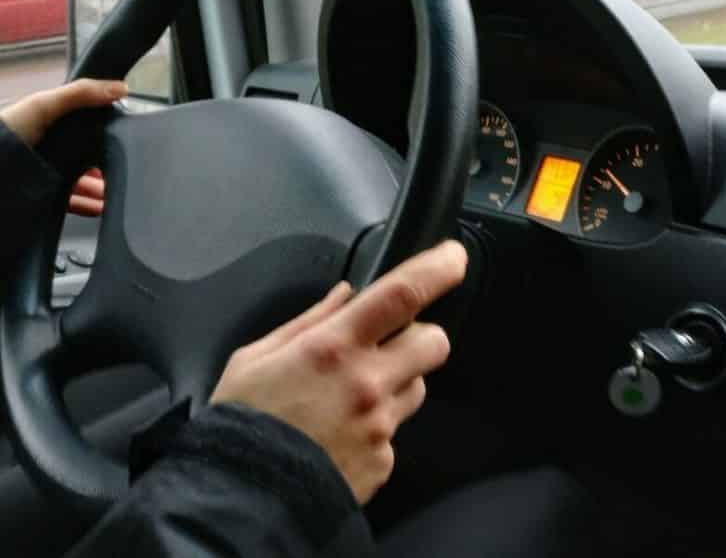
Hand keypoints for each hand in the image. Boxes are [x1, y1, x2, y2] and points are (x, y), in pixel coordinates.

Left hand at [2, 80, 125, 217]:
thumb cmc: (5, 134)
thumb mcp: (42, 106)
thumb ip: (80, 94)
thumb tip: (122, 88)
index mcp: (50, 123)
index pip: (86, 126)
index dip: (107, 132)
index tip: (128, 139)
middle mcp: (49, 148)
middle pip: (85, 156)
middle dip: (107, 164)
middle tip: (127, 171)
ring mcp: (44, 173)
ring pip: (79, 181)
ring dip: (99, 188)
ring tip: (115, 196)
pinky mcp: (38, 195)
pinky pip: (67, 201)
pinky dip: (86, 205)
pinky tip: (99, 208)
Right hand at [211, 240, 467, 504]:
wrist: (239, 501)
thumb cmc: (241, 424)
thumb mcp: (256, 357)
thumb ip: (309, 320)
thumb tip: (346, 294)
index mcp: (334, 346)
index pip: (403, 294)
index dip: (437, 269)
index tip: (452, 257)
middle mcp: (366, 382)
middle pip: (434, 341)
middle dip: (419, 336)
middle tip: (388, 343)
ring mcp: (379, 425)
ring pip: (418, 386)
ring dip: (398, 381)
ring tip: (352, 397)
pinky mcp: (382, 461)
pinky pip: (396, 432)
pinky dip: (378, 427)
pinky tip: (342, 434)